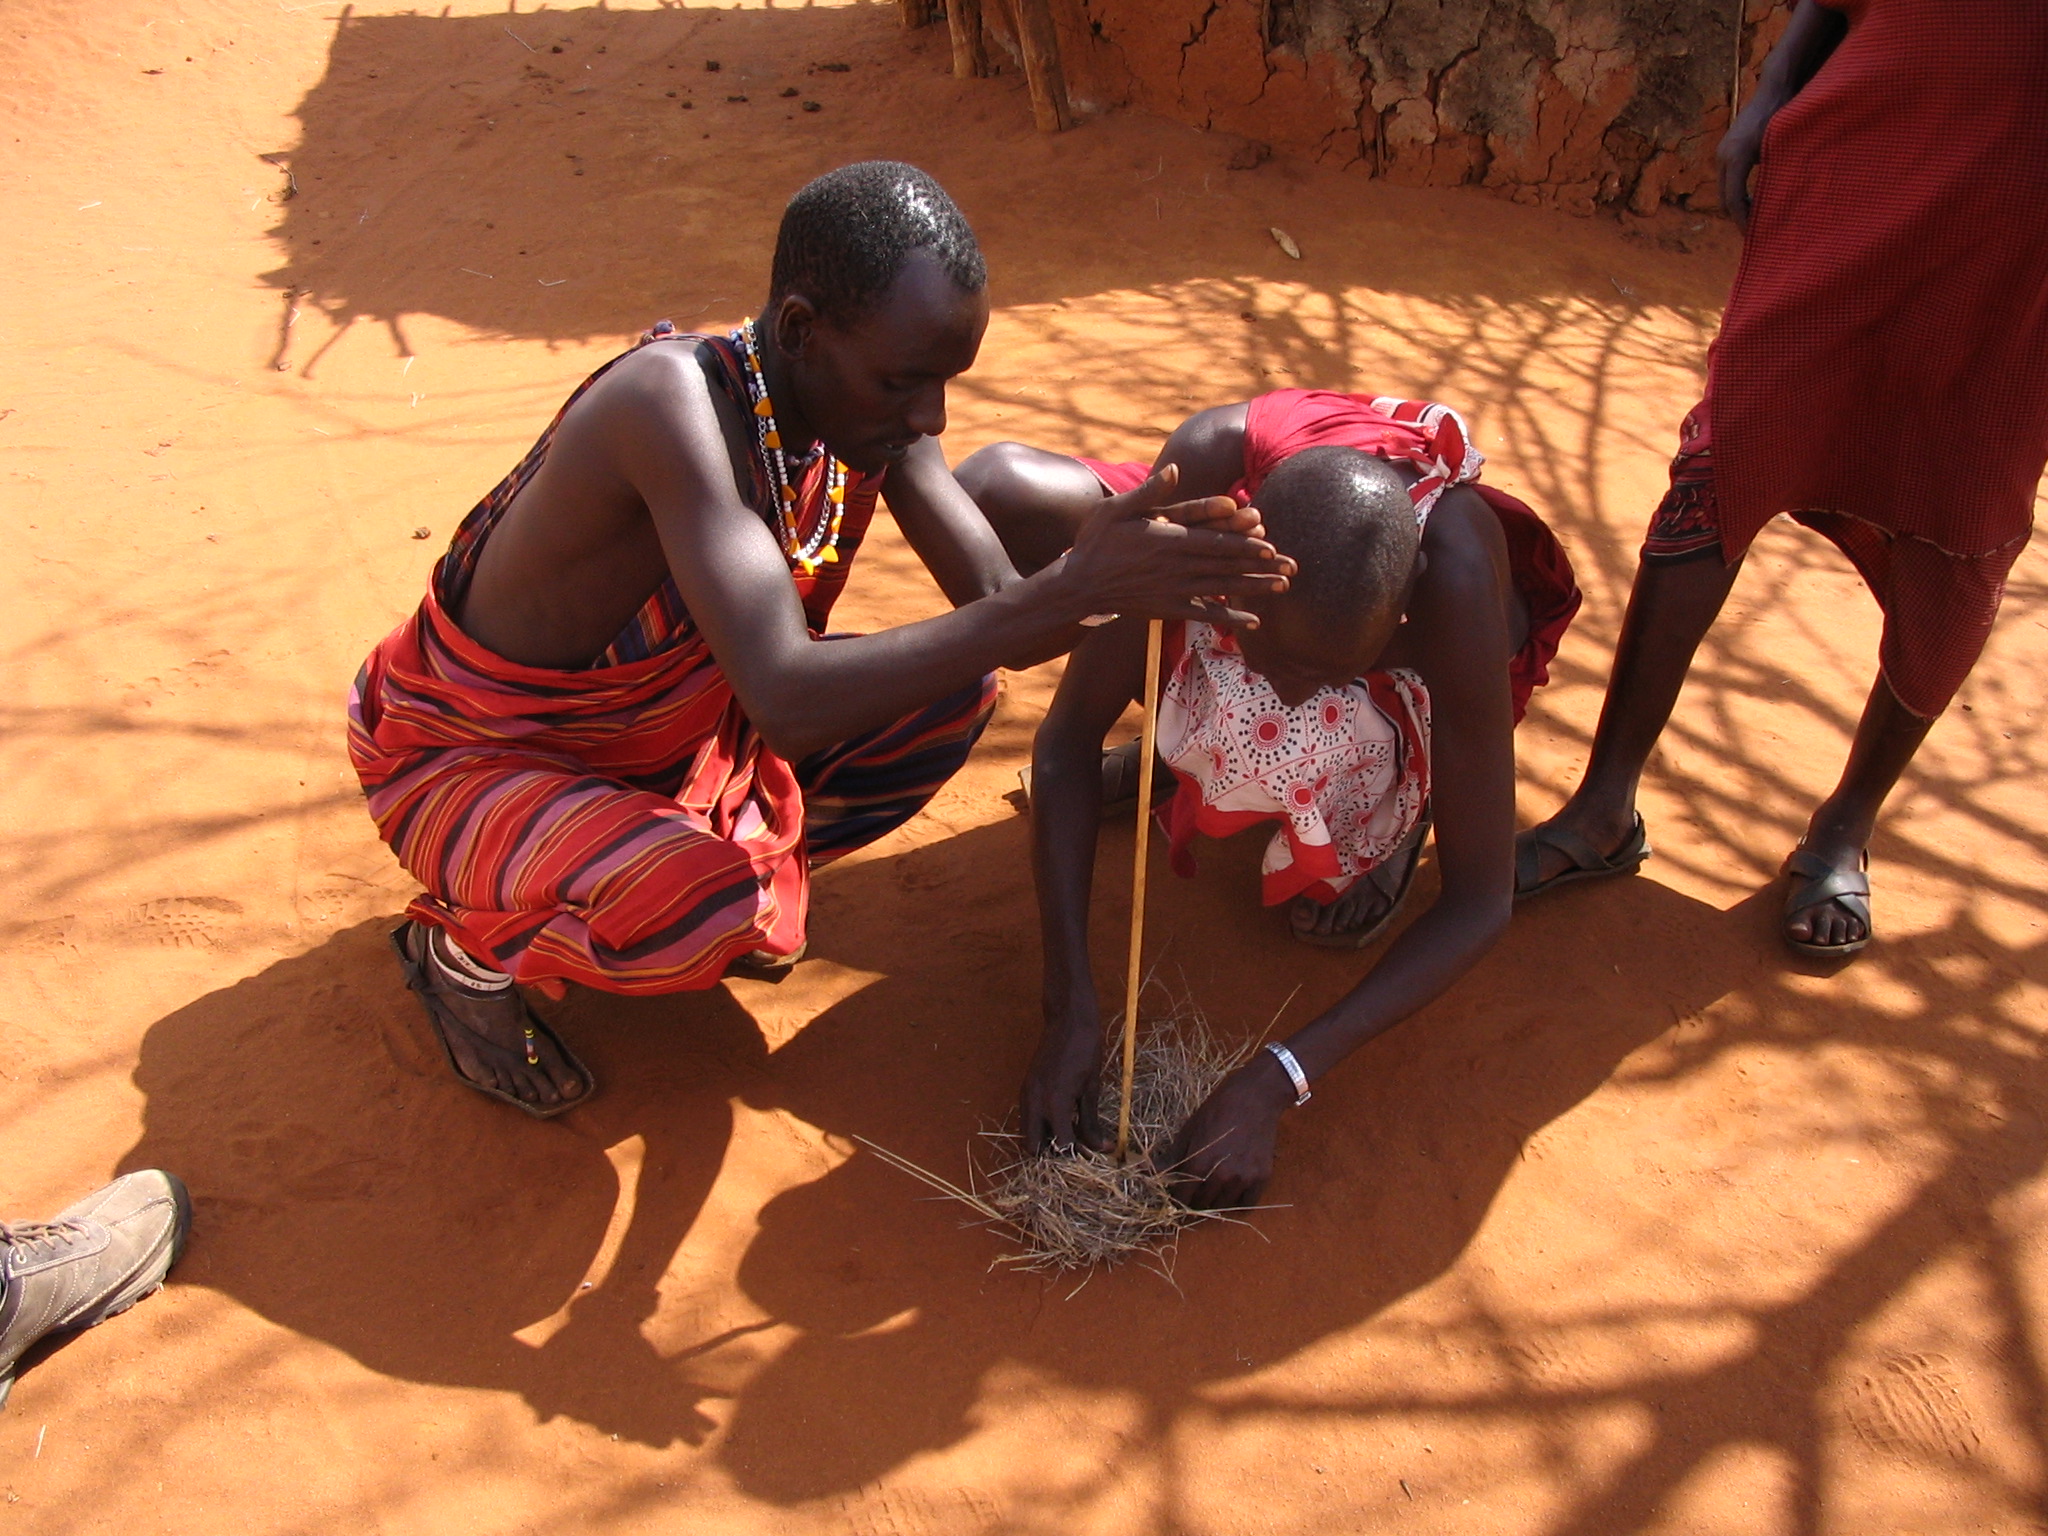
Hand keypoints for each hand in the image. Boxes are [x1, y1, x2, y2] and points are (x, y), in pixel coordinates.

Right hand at [1020, 1003, 1108, 1155]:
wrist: (1068, 1020)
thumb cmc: (1085, 1050)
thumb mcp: (1092, 1089)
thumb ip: (1091, 1121)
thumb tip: (1102, 1147)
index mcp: (1054, 1103)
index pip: (1061, 1145)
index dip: (1077, 1154)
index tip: (1092, 1154)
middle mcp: (1034, 1102)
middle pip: (1033, 1148)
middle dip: (1053, 1154)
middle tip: (1076, 1150)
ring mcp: (1026, 1095)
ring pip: (1027, 1134)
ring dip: (1045, 1141)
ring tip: (1070, 1135)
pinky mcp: (1025, 1089)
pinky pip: (1028, 1119)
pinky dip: (1041, 1127)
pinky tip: (1061, 1120)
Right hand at [1057, 463, 1292, 628]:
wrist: (1079, 585)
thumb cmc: (1096, 542)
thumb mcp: (1116, 508)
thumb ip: (1149, 491)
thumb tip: (1176, 469)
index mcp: (1168, 540)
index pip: (1214, 541)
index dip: (1245, 544)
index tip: (1271, 546)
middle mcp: (1176, 567)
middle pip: (1226, 565)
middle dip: (1260, 566)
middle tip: (1291, 567)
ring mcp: (1175, 590)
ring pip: (1222, 589)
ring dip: (1254, 589)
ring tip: (1282, 588)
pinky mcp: (1169, 608)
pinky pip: (1205, 614)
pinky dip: (1230, 618)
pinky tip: (1253, 622)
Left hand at [1160, 1051, 1294, 1209]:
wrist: (1253, 1098)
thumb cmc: (1216, 1111)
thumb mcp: (1188, 1132)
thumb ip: (1169, 1159)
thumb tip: (1143, 1172)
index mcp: (1198, 1164)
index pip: (1182, 1198)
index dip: (1177, 1200)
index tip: (1177, 1197)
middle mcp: (1221, 1176)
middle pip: (1202, 1205)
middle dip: (1195, 1202)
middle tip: (1195, 1193)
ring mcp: (1243, 1178)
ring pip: (1223, 1207)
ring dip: (1216, 1202)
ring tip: (1213, 1188)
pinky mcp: (1261, 1178)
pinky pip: (1247, 1204)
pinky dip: (1238, 1202)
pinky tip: (1232, 1190)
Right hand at [1715, 102, 1772, 231]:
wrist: (1774, 90)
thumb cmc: (1783, 117)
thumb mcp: (1780, 150)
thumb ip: (1772, 177)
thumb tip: (1770, 208)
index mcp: (1736, 158)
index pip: (1734, 199)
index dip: (1743, 220)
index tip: (1753, 236)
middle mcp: (1723, 157)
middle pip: (1724, 198)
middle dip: (1738, 217)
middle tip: (1753, 234)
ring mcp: (1722, 153)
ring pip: (1724, 190)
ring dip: (1737, 206)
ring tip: (1753, 221)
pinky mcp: (1727, 151)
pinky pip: (1728, 180)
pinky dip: (1737, 194)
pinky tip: (1752, 201)